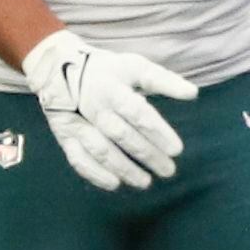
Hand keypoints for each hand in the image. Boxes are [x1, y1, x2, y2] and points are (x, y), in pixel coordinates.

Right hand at [21, 30, 196, 191]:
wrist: (56, 67)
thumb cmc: (107, 70)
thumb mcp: (134, 66)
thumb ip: (163, 80)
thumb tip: (193, 93)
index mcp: (112, 87)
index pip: (137, 112)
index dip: (157, 131)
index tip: (176, 150)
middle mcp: (93, 106)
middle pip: (121, 135)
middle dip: (146, 154)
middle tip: (168, 170)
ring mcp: (76, 122)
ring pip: (100, 150)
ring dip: (123, 168)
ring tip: (145, 182)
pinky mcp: (64, 135)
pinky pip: (77, 158)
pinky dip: (94, 173)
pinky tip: (114, 184)